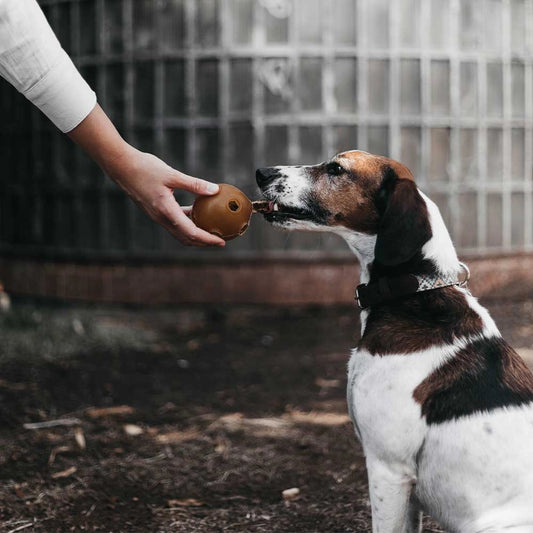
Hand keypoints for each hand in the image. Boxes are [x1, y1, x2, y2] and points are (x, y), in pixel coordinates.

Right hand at [67, 104, 224, 246]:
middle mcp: (161, 218)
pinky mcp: (155, 211)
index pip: (191, 232)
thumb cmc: (145, 168)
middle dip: (204, 242)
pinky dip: (187, 223)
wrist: (121, 166)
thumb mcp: (172, 175)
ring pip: (180, 233)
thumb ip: (194, 184)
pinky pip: (174, 223)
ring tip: (211, 229)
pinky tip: (197, 213)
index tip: (222, 241)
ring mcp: (157, 216)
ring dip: (196, 235)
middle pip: (187, 238)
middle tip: (221, 240)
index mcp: (166, 211)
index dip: (208, 239)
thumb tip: (215, 190)